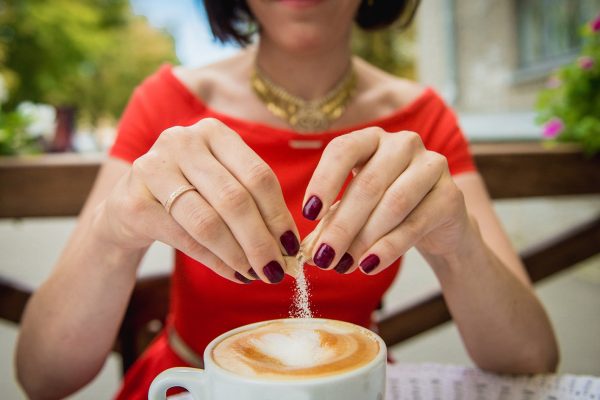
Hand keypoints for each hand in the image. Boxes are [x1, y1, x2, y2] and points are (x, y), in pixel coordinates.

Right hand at [95, 118, 299, 283]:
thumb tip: (289, 246)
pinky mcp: (134, 202)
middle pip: (235, 199)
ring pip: (209, 221)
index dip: (278, 214)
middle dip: (260, 240)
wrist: (132, 202)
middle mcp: (182, 142)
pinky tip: (234, 273)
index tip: (293, 245)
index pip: (257, 176)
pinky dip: (215, 261)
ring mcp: (154, 169)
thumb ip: (253, 203)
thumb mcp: (222, 183)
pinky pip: (185, 238)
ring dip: (238, 254)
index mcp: (214, 132)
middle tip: (277, 269)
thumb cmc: (190, 192)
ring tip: (256, 274)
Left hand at [302, 128, 469, 273]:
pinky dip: (389, 248)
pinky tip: (369, 265)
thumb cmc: (386, 210)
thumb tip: (308, 249)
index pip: (343, 150)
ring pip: (393, 204)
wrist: (438, 223)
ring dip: (364, 239)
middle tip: (323, 257)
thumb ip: (332, 222)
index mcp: (372, 139)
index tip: (309, 214)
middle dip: (341, 225)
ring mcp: (431, 166)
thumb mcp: (355, 210)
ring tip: (344, 265)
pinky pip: (415, 223)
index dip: (323, 181)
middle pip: (367, 184)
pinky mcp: (451, 194)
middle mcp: (403, 144)